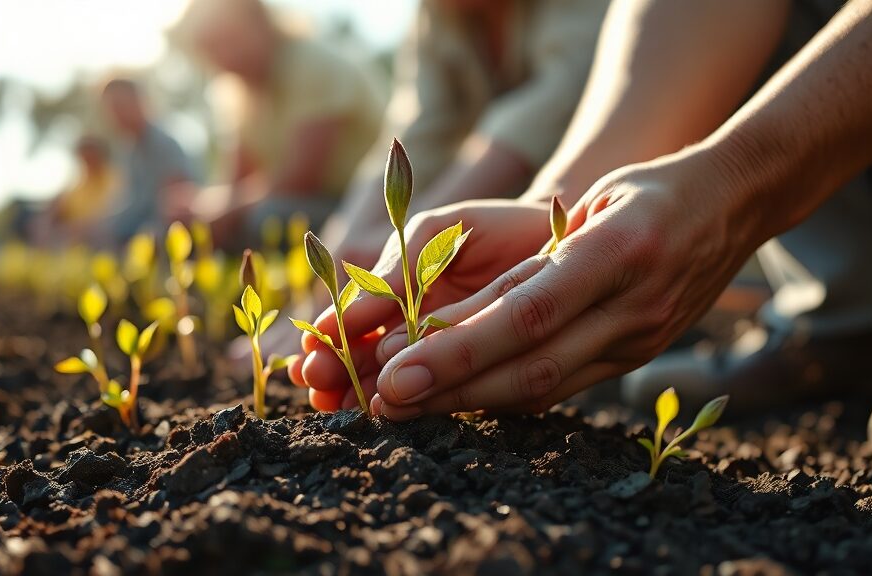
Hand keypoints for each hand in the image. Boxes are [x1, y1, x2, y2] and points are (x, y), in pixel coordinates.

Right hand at [287, 200, 554, 409]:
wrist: (563, 242)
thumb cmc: (495, 229)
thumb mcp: (436, 234)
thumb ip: (398, 265)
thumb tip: (352, 307)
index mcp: (400, 293)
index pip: (354, 320)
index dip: (329, 337)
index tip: (308, 350)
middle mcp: (416, 328)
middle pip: (363, 356)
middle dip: (335, 369)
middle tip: (315, 381)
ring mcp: (443, 354)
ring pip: (393, 379)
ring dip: (359, 391)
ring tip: (336, 402)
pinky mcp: (476, 376)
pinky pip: (439, 392)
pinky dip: (407, 399)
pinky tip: (381, 406)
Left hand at [370, 151, 762, 418]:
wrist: (735, 205)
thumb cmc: (649, 188)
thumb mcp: (594, 195)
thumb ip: (532, 255)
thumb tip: (448, 315)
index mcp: (620, 250)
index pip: (528, 310)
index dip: (459, 346)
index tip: (395, 369)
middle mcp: (634, 307)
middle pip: (530, 363)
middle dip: (451, 387)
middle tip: (382, 401)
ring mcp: (640, 341)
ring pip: (544, 387)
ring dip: (469, 401)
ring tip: (405, 408)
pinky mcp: (638, 359)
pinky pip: (562, 387)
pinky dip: (505, 396)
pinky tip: (458, 399)